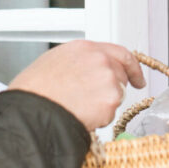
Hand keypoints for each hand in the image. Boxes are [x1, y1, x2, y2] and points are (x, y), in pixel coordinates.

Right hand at [8, 40, 145, 130]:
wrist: (31, 111)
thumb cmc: (34, 91)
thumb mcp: (54, 62)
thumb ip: (79, 62)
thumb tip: (88, 70)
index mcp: (85, 48)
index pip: (120, 53)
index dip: (132, 68)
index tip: (137, 78)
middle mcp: (101, 60)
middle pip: (120, 77)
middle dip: (111, 90)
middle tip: (95, 101)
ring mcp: (108, 81)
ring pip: (115, 97)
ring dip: (102, 104)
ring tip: (76, 107)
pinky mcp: (110, 102)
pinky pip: (110, 114)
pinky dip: (98, 119)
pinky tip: (79, 115)